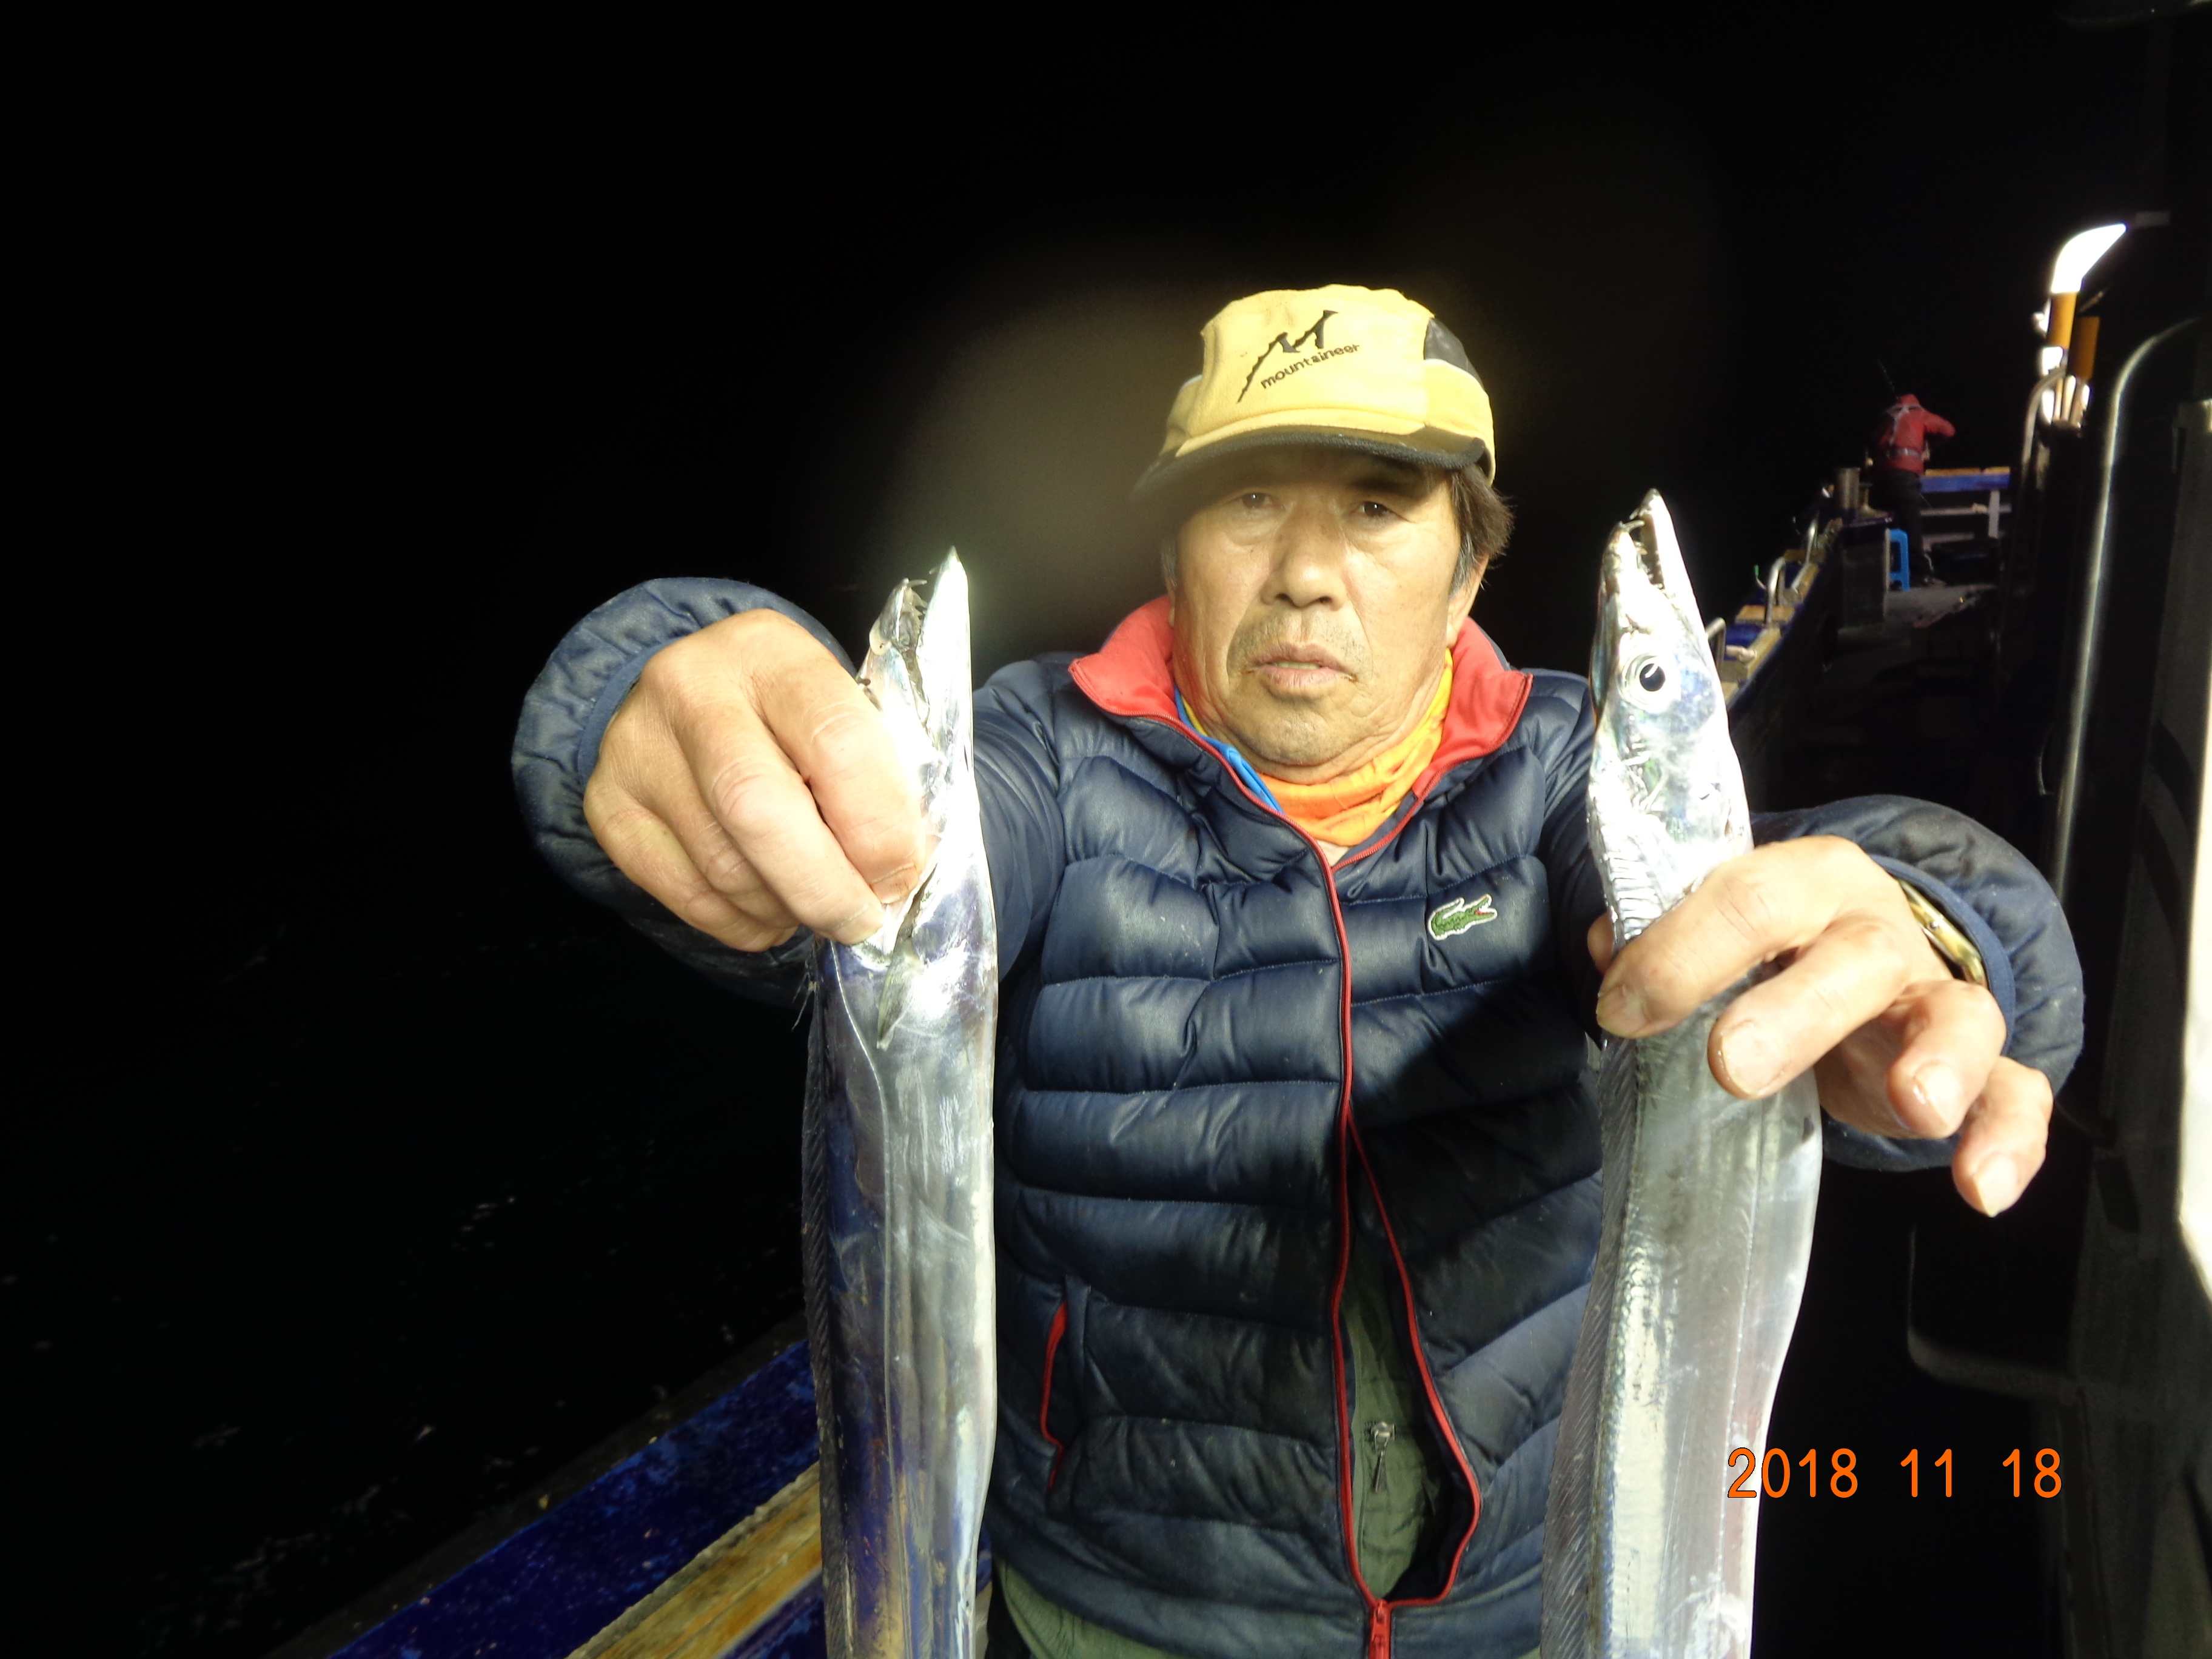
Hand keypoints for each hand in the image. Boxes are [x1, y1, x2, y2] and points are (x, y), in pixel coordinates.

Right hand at [584, 609, 928, 950]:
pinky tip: (771, 910)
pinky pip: (687, 897)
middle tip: (861, 919)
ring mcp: (638, 747)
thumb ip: (876, 778)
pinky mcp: (608, 806)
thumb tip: (896, 873)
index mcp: (771, 650)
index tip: (900, 872)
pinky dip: (743, 922)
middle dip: (825, 886)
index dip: (880, 828)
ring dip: (786, 907)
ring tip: (816, 904)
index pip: (837, 743)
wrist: (692, 693)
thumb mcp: (841, 710)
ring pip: (723, 866)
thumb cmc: (787, 713)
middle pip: (758, 807)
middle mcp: (691, 688)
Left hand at [1586, 836, 2050, 1216]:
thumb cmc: (1771, 950)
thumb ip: (1662, 937)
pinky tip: (1983, 1189)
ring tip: (1919, 1107)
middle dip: (1793, 1012)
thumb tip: (1608, 949)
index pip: (1749, 896)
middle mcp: (1880, 931)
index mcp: (1807, 883)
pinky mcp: (1981, 1065)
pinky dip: (2009, 1140)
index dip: (1681, 952)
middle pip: (1853, 957)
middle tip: (1730, 1066)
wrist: (1857, 964)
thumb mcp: (1713, 932)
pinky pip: (2017, 1095)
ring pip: (1958, 1015)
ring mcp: (1937, 997)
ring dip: (1941, 1061)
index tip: (1623, 1009)